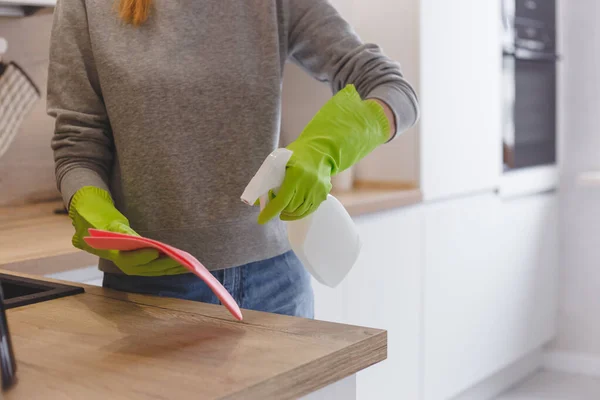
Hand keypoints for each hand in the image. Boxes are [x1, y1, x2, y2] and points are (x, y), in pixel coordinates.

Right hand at [69, 186, 187, 275]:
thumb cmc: (106, 224)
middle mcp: (125, 264)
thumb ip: (120, 232)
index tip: (156, 251)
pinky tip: (183, 265)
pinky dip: (170, 267)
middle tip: (181, 261)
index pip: (129, 259)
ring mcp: (134, 267)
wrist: (99, 232)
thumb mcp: (110, 224)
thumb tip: (133, 238)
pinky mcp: (143, 266)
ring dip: (171, 269)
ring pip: (154, 270)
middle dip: (165, 265)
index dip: (142, 256)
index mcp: (114, 254)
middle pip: (147, 268)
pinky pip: (157, 268)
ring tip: (188, 265)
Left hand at [258, 84, 389, 223]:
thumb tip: (258, 198)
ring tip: (282, 211)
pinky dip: (299, 213)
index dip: (270, 212)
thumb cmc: (298, 154)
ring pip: (300, 211)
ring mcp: (318, 191)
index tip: (261, 220)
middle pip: (290, 207)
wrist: (322, 151)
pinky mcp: (323, 194)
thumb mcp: (281, 161)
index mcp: (296, 175)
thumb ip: (270, 178)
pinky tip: (293, 211)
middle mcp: (309, 184)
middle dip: (279, 211)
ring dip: (289, 214)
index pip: (282, 200)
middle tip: (272, 208)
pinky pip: (309, 210)